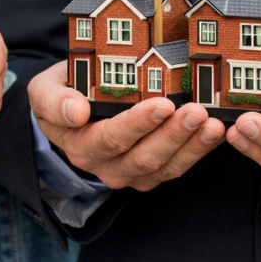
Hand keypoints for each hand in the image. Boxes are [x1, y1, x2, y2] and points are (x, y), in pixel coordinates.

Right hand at [30, 61, 225, 190]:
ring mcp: (129, 171)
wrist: (72, 106)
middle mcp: (104, 165)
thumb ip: (52, 100)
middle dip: (172, 134)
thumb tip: (75, 111)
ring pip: (164, 166)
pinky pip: (176, 167)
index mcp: (78, 143)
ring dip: (191, 146)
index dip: (137, 124)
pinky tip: (217, 132)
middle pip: (142, 157)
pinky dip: (198, 151)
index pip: (110, 138)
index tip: (162, 103)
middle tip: (197, 111)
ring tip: (213, 123)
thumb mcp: (43, 89)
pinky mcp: (150, 172)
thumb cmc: (63, 91)